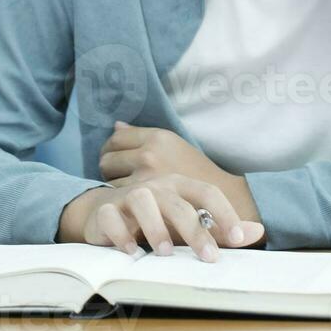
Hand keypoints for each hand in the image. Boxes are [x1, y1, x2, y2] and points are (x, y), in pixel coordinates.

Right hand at [56, 176, 264, 261]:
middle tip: (209, 257)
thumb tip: (258, 231)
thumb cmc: (154, 218)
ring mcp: (129, 195)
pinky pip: (112, 217)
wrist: (104, 210)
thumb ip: (218, 227)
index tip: (239, 239)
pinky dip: (121, 234)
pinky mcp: (105, 209)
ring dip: (155, 227)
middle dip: (195, 230)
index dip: (225, 213)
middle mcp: (156, 186)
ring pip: (142, 200)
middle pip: (178, 202)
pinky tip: (131, 252)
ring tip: (166, 253)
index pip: (207, 192)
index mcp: (180, 185)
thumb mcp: (188, 222)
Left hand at [98, 121, 263, 225]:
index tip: (117, 160)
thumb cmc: (197, 174)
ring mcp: (144, 179)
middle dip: (110, 169)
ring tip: (124, 194)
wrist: (224, 201)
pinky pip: (117, 199)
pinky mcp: (143, 201)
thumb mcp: (174, 146)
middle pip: (107, 158)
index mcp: (157, 137)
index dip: (113, 149)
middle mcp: (148, 154)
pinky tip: (126, 205)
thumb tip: (117, 124)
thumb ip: (144, 137)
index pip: (116, 138)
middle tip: (118, 180)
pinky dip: (118, 203)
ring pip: (108, 180)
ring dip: (113, 188)